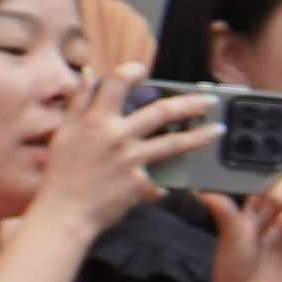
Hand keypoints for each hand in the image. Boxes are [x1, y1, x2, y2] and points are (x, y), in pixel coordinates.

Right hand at [37, 84, 214, 239]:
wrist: (66, 212)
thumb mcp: (66, 131)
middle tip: (209, 99)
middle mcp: (117, 136)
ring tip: (218, 131)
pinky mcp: (141, 185)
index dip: (131, 71)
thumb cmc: (63, 172)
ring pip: (174, 143)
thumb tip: (91, 73)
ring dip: (200, 136)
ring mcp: (132, 161)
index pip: (116, 84)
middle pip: (161, 112)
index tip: (143, 69)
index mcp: (95, 120)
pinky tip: (177, 182)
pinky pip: (161, 179)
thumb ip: (80, 101)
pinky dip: (165, 180)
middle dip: (189, 103)